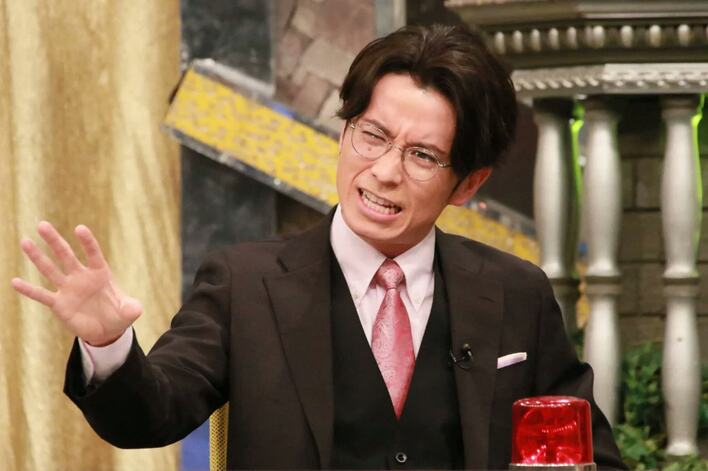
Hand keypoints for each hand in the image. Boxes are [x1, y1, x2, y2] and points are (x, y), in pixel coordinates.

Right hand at [11, 221, 141, 345]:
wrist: (106, 330)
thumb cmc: (118, 315)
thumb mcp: (129, 312)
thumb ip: (132, 308)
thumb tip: (135, 309)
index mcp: (100, 273)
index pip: (93, 253)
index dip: (88, 242)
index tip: (80, 228)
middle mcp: (81, 277)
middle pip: (66, 255)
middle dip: (55, 240)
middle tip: (42, 224)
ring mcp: (68, 289)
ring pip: (50, 270)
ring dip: (37, 257)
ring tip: (25, 242)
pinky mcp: (59, 304)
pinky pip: (41, 295)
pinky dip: (28, 289)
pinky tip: (14, 281)